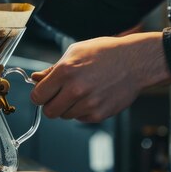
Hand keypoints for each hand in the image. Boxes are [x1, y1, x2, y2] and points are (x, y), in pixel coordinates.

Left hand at [30, 32, 170, 122]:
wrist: (135, 61)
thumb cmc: (105, 53)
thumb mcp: (75, 52)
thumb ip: (52, 69)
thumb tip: (35, 78)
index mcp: (65, 71)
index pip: (37, 96)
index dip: (39, 95)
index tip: (43, 93)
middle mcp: (75, 89)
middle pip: (49, 112)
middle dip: (51, 104)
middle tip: (60, 95)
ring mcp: (88, 104)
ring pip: (65, 116)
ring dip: (68, 107)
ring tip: (81, 92)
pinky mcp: (99, 114)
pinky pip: (80, 118)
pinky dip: (82, 110)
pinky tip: (92, 96)